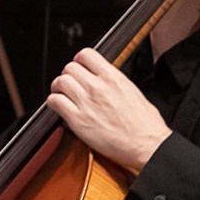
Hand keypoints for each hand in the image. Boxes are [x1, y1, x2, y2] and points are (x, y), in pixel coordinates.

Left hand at [46, 48, 172, 173]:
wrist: (146, 144)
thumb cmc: (145, 124)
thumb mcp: (132, 91)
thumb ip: (113, 82)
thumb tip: (102, 80)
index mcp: (113, 77)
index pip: (86, 55)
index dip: (78, 61)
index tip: (79, 68)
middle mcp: (97, 87)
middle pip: (69, 68)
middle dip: (67, 74)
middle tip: (69, 83)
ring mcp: (86, 102)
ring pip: (60, 82)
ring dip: (58, 88)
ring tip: (62, 94)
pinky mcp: (77, 120)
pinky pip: (55, 102)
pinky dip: (53, 102)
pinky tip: (59, 107)